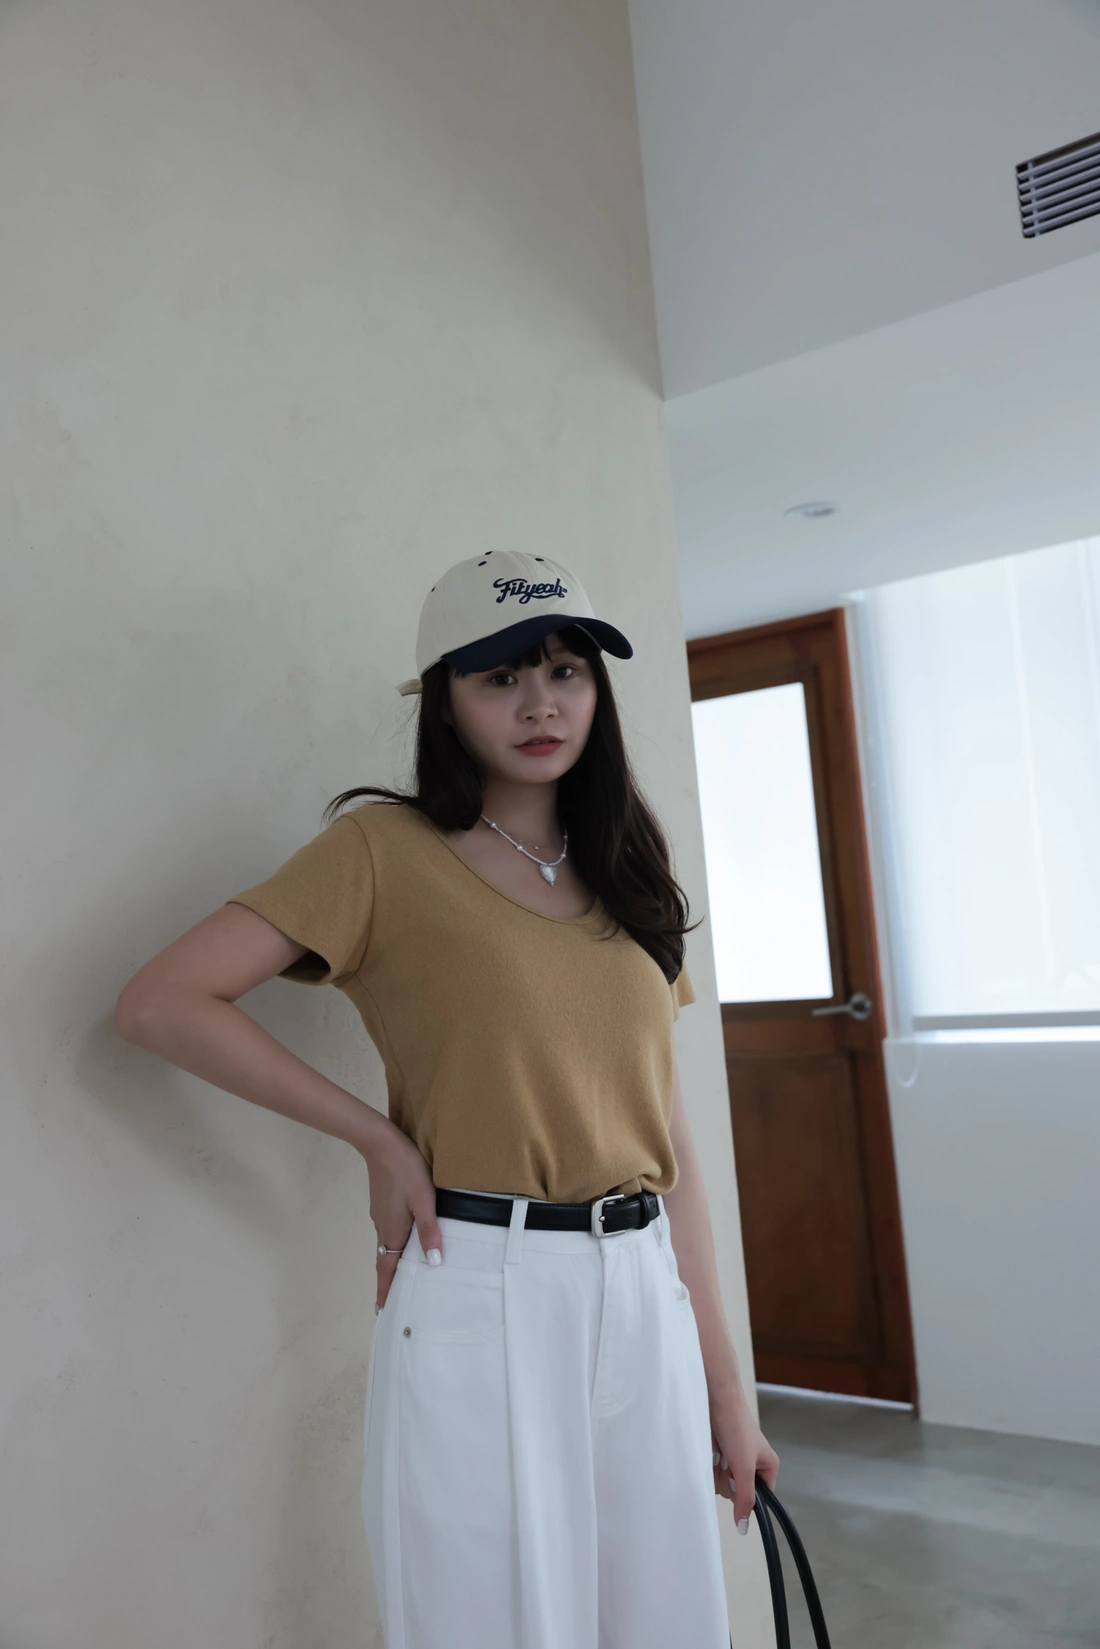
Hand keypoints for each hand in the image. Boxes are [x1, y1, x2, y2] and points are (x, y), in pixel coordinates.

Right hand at [362, 1125, 443, 1312]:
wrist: (381, 1142)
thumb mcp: (424, 1199)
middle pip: (386, 1259)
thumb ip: (429, 1229)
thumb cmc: (405, 1170)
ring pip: (388, 1243)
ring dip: (393, 1261)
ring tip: (405, 1273)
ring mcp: (380, 1213)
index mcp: (392, 1230)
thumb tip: (433, 1263)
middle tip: (395, 1299)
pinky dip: (396, 1243)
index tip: (381, 1311)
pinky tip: (407, 1239)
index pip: (387, 1268)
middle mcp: (383, 1226)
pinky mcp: (383, 1202)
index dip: (385, 1289)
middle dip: (389, 1280)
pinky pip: (389, 1230)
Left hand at [711, 1389, 779, 1533]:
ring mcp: (735, 1459)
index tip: (738, 1483)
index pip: (761, 1498)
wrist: (717, 1401)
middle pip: (739, 1492)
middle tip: (728, 1464)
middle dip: (729, 1481)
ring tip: (719, 1454)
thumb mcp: (744, 1468)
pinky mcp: (720, 1454)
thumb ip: (745, 1498)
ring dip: (718, 1473)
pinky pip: (714, 1472)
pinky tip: (710, 1453)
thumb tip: (743, 1527)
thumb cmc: (737, 1430)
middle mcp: (753, 1464)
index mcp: (768, 1467)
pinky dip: (710, 1465)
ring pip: (724, 1483)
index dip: (747, 1496)